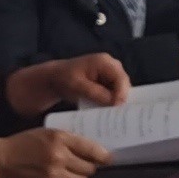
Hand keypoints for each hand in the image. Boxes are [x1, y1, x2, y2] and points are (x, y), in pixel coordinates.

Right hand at [0, 129, 108, 177]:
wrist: (0, 161)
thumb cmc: (24, 144)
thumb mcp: (48, 133)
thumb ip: (70, 140)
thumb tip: (95, 151)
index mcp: (60, 139)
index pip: (91, 149)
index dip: (104, 156)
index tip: (109, 158)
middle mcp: (59, 157)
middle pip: (89, 168)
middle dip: (88, 167)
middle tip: (81, 165)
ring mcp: (53, 176)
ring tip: (68, 173)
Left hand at [6, 54, 130, 115]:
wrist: (54, 78)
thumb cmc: (64, 79)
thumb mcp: (78, 86)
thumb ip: (97, 93)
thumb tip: (115, 102)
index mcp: (104, 62)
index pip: (121, 78)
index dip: (122, 93)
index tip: (118, 107)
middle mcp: (111, 65)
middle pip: (124, 84)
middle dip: (121, 98)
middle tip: (118, 114)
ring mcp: (110, 73)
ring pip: (120, 90)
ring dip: (117, 101)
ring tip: (113, 115)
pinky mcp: (107, 82)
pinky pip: (114, 92)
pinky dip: (111, 102)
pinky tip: (108, 111)